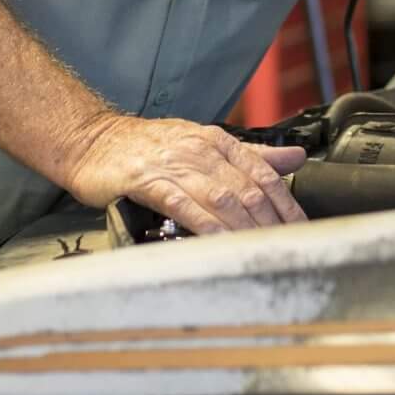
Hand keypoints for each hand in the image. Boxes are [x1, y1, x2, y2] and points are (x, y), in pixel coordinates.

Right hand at [58, 114, 308, 231]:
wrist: (93, 141)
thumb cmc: (147, 146)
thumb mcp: (203, 142)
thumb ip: (251, 154)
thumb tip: (297, 157)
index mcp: (217, 141)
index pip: (264, 174)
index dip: (286, 205)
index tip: (302, 231)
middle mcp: (200, 150)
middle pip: (248, 190)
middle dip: (272, 224)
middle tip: (287, 250)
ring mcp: (174, 165)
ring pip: (221, 198)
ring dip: (246, 229)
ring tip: (262, 253)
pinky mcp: (147, 181)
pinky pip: (183, 205)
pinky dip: (205, 225)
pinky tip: (218, 242)